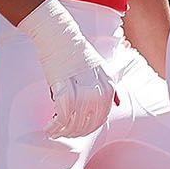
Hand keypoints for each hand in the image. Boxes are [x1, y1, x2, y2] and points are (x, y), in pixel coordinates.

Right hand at [19, 0, 117, 137]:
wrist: (59, 34)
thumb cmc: (77, 50)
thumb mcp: (101, 67)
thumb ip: (110, 86)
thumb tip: (119, 103)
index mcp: (109, 84)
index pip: (103, 117)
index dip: (90, 127)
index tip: (79, 130)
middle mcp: (98, 89)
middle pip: (90, 123)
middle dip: (77, 132)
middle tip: (66, 134)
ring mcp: (82, 89)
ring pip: (76, 122)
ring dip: (65, 131)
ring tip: (55, 132)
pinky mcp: (64, 88)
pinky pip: (62, 116)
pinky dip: (56, 125)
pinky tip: (50, 128)